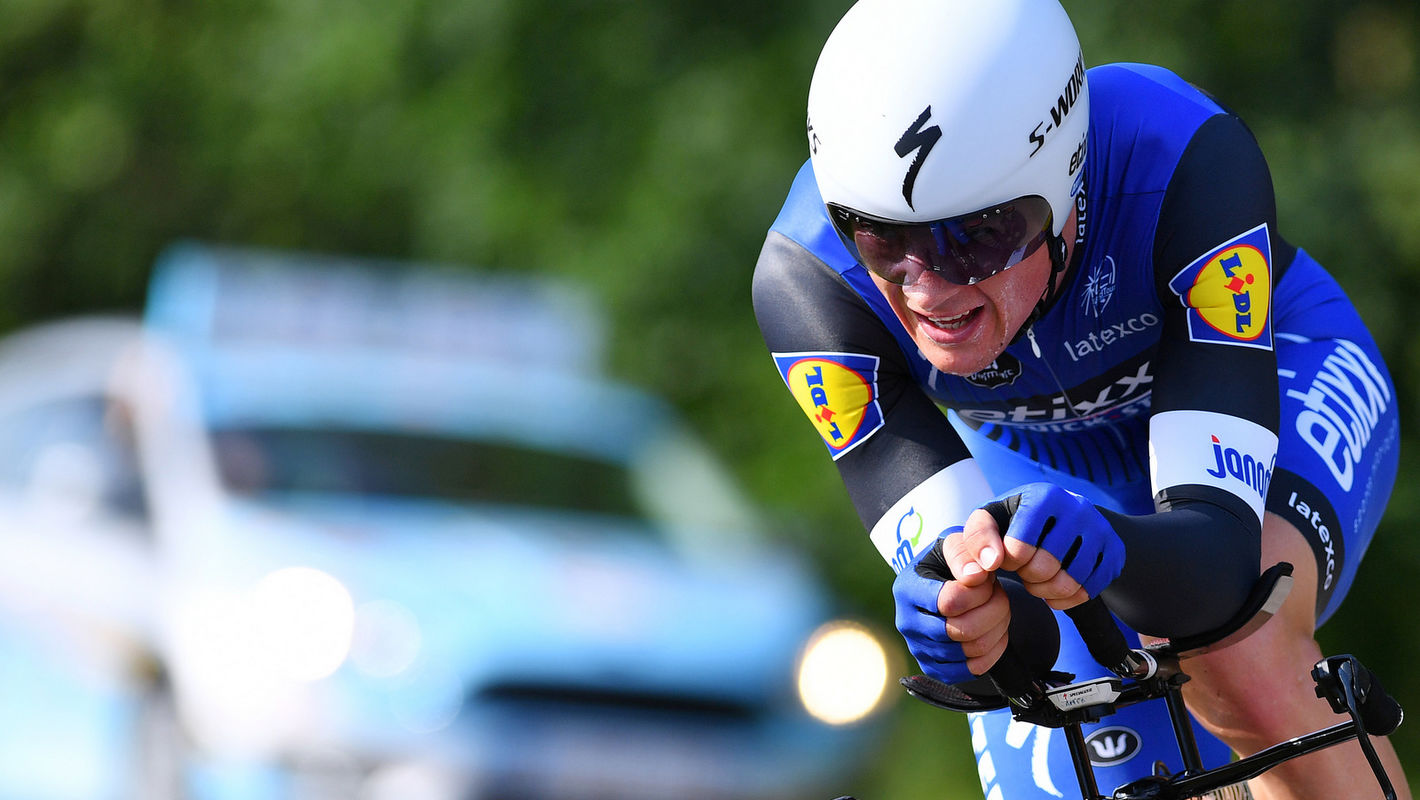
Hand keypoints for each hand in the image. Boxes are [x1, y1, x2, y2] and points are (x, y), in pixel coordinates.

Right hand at [892, 531, 1011, 681]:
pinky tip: (994, 631)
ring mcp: (918, 648)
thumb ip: (965, 553)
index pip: (948, 602)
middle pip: (960, 630)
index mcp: (907, 589)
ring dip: (996, 628)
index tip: (988, 579)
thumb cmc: (951, 563)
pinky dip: (992, 651)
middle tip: (1000, 595)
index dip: (979, 593)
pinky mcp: (933, 667)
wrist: (945, 585)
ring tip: (998, 610)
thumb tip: (975, 576)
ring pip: (970, 650)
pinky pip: (972, 670)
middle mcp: (906, 622)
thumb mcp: (955, 544)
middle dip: (993, 611)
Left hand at [946, 483, 1124, 608]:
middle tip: (1025, 571)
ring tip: (1038, 580)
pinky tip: (1055, 588)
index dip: (1009, 562)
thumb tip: (990, 564)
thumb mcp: (988, 521)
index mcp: (1043, 496)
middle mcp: (1077, 507)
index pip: (1020, 547)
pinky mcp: (1115, 551)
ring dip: (1047, 590)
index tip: (1008, 557)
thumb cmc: (1013, 522)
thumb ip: (975, 539)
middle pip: (1047, 566)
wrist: (1058, 519)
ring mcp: (1101, 529)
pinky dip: (1068, 599)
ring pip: (1071, 581)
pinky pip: (1090, 590)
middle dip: (1029, 577)